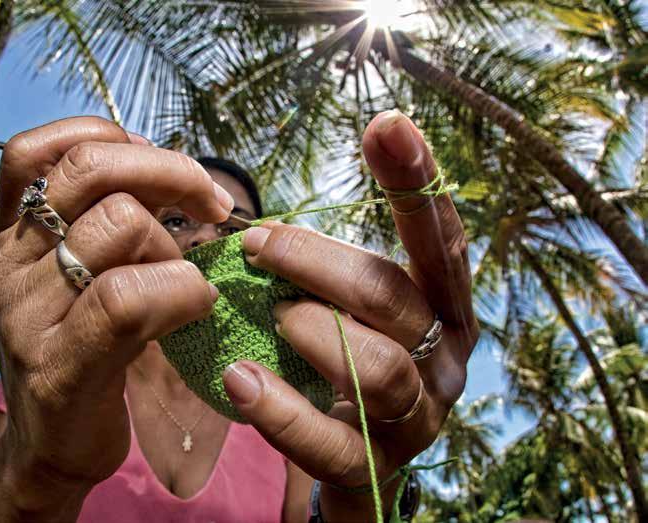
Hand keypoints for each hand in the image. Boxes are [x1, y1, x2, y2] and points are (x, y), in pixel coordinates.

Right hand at [0, 117, 230, 511]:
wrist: (52, 446)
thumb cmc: (87, 348)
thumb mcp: (84, 273)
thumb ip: (110, 220)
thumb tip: (174, 173)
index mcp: (12, 236)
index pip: (36, 149)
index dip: (106, 136)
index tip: (158, 165)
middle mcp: (10, 265)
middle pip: (91, 170)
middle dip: (171, 171)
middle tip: (210, 204)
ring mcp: (28, 316)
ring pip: (120, 226)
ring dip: (176, 245)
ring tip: (184, 279)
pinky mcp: (61, 367)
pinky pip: (127, 299)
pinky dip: (183, 290)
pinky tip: (198, 304)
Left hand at [222, 111, 478, 517]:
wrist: (348, 463)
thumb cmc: (340, 366)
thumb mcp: (346, 310)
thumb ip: (326, 272)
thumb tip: (257, 224)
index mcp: (442, 311)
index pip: (438, 242)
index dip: (417, 184)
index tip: (386, 124)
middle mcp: (441, 360)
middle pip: (394, 298)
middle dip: (320, 263)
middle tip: (258, 244)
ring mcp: (412, 419)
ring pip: (379, 368)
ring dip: (315, 331)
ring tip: (271, 315)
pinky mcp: (371, 469)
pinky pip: (331, 444)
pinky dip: (283, 411)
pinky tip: (240, 380)